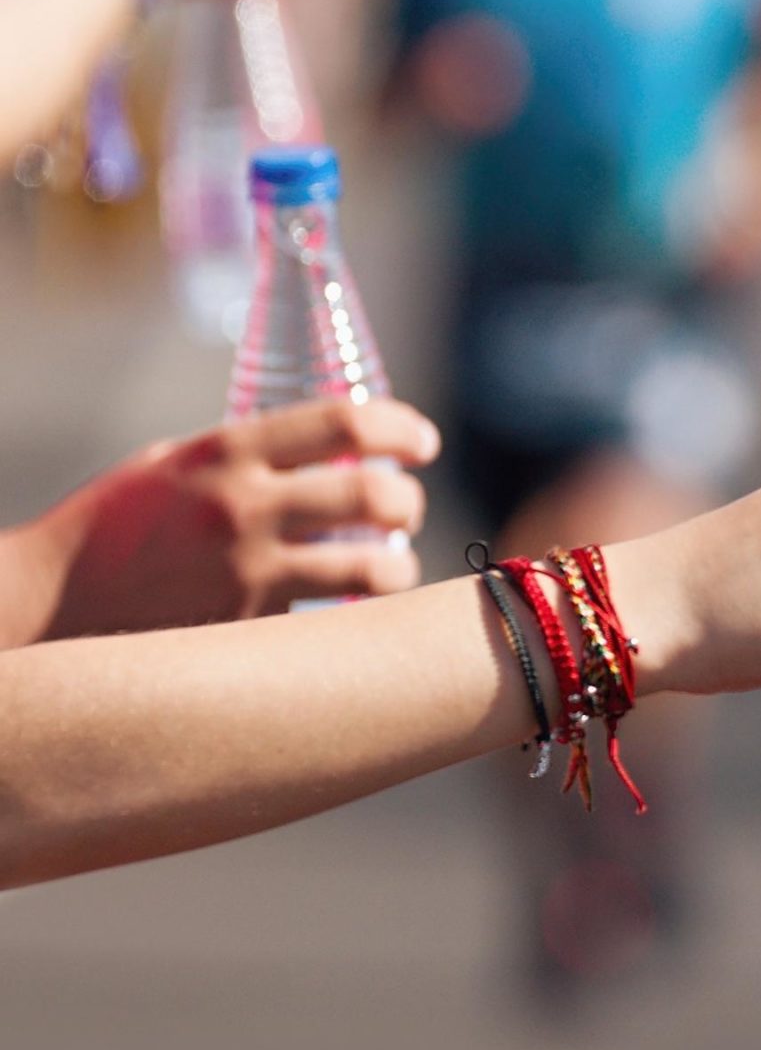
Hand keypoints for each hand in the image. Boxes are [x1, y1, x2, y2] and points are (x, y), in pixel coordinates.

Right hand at [23, 398, 437, 640]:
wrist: (47, 601)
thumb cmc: (115, 525)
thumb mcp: (174, 464)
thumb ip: (246, 456)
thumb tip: (326, 452)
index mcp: (226, 449)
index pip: (345, 423)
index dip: (402, 430)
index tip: (424, 443)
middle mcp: (243, 505)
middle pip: (374, 496)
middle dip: (408, 503)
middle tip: (406, 509)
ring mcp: (247, 570)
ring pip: (371, 568)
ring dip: (399, 567)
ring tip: (394, 567)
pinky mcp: (246, 626)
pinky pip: (329, 617)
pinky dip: (352, 612)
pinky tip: (351, 609)